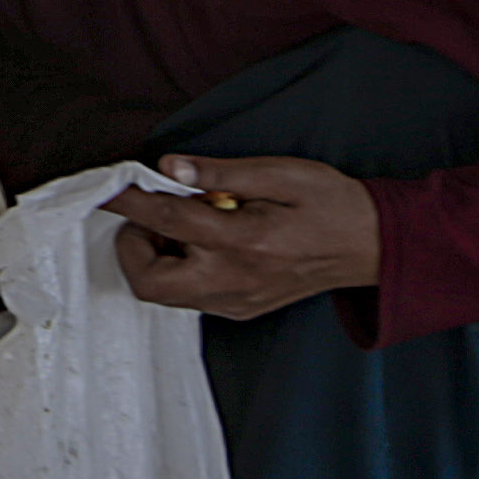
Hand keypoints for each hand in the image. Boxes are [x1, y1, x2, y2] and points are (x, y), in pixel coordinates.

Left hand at [107, 157, 378, 316]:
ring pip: (165, 295)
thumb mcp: (281, 173)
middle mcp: (234, 280)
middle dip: (133, 246)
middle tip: (151, 212)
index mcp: (244, 242)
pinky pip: (188, 298)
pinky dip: (177, 269)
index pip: (166, 221)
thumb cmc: (331, 203)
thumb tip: (171, 168)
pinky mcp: (240, 310)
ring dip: (154, 258)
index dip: (128, 202)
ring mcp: (236, 302)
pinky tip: (201, 242)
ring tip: (182, 223)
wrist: (373, 247)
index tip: (105, 188)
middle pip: (149, 282)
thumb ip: (222, 173)